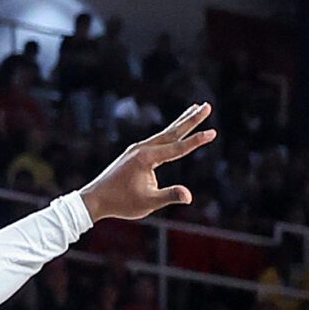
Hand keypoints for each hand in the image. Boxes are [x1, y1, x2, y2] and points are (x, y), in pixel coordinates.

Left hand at [80, 103, 215, 222]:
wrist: (95, 199)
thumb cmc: (121, 203)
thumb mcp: (147, 203)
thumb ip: (169, 196)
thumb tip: (188, 196)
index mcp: (147, 158)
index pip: (178, 148)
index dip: (197, 141)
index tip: (213, 132)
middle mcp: (142, 148)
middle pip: (172, 131)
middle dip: (191, 119)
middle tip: (207, 106)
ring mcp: (137, 149)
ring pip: (165, 133)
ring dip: (181, 121)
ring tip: (195, 108)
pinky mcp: (135, 153)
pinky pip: (157, 139)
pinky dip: (169, 132)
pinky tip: (175, 130)